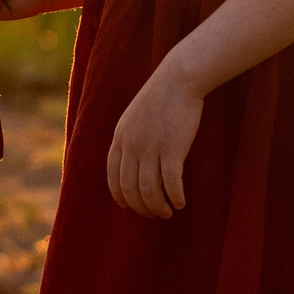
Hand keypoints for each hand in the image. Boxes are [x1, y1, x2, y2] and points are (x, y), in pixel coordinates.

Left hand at [106, 64, 202, 218]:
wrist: (179, 79)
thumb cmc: (160, 98)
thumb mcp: (134, 117)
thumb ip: (129, 139)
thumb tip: (132, 163)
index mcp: (120, 138)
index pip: (113, 177)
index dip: (120, 196)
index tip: (129, 206)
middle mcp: (131, 146)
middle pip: (130, 188)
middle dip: (141, 207)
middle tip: (153, 213)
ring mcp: (151, 148)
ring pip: (149, 191)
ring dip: (158, 207)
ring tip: (167, 212)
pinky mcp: (173, 150)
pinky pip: (171, 184)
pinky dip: (175, 197)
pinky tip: (181, 203)